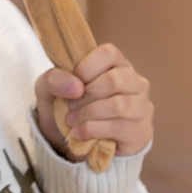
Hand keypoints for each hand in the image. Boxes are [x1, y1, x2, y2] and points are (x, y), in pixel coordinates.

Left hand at [35, 43, 153, 159]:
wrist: (72, 139)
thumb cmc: (66, 104)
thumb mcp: (49, 87)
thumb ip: (54, 79)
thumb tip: (76, 86)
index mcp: (116, 63)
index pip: (109, 53)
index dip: (88, 66)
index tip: (74, 80)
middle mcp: (135, 82)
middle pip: (116, 80)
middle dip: (87, 94)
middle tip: (71, 105)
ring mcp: (142, 107)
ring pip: (119, 105)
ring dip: (89, 113)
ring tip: (71, 120)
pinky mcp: (141, 132)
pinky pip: (119, 127)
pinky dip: (92, 130)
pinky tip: (79, 133)